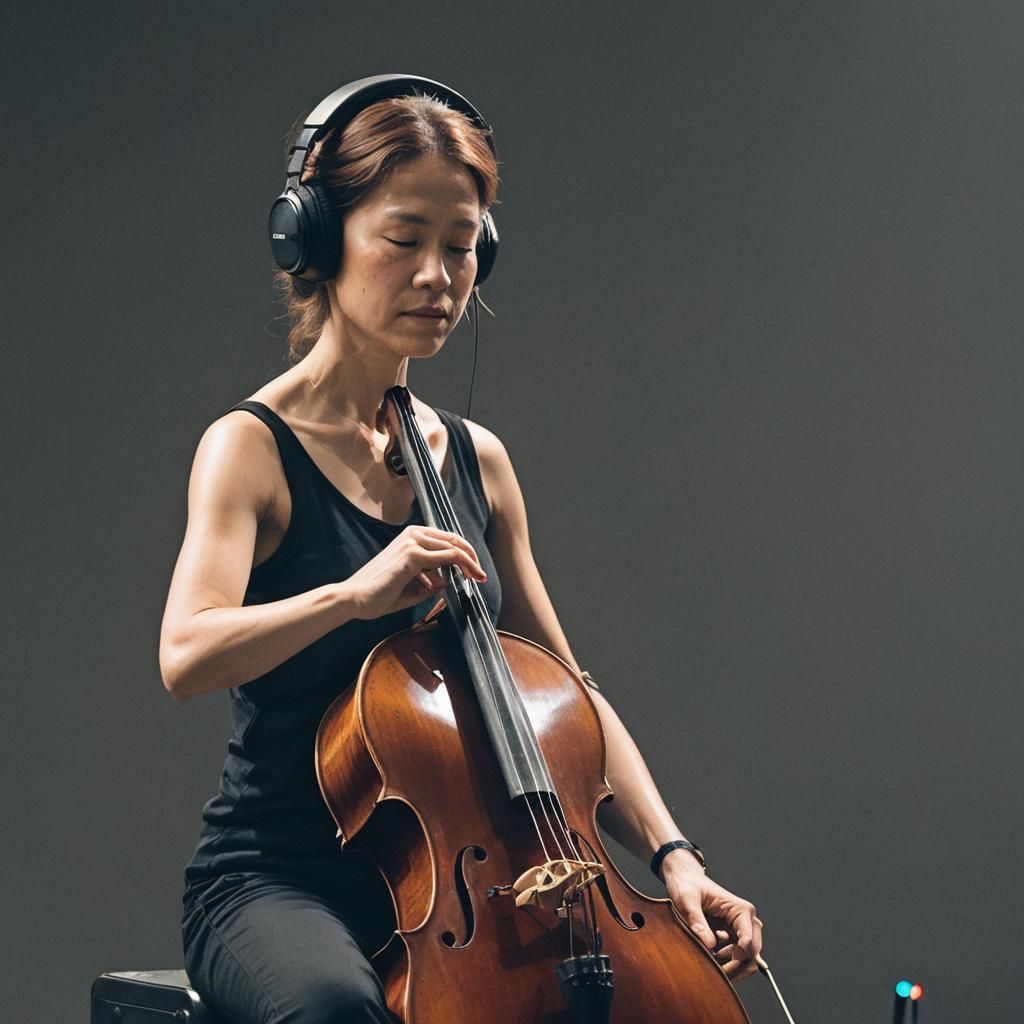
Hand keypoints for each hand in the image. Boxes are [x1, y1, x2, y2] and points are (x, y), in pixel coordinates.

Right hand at [344, 525, 486, 619]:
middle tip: (481, 575)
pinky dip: (463, 566)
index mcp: (411, 537)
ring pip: (454, 548)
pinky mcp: (413, 556)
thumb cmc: (378, 594)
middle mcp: (413, 534)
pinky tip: (469, 577)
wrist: (354, 599)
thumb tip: (446, 583)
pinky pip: (448, 557)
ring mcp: (412, 543)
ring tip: (479, 578)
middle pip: (454, 540)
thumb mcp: (410, 586)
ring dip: (471, 563)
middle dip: (471, 557)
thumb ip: (429, 582)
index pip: (446, 539)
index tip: (475, 571)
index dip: (464, 553)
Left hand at [661, 852, 762, 982]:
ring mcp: (740, 929)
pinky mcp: (731, 935)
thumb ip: (698, 922)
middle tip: (717, 971)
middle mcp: (745, 920)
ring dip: (732, 965)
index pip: (748, 939)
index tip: (720, 964)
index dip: (737, 956)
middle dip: (737, 965)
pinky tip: (711, 958)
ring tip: (711, 961)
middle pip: (752, 952)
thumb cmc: (687, 886)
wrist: (684, 879)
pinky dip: (726, 963)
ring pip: (746, 958)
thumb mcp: (687, 901)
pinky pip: (736, 956)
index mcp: (740, 909)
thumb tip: (710, 946)